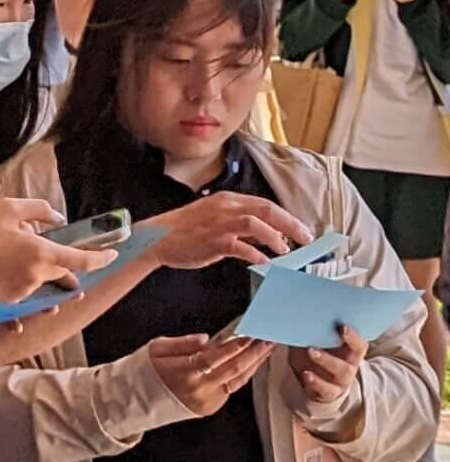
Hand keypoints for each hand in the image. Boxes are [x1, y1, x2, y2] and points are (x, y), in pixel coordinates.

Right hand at [0, 196, 115, 305]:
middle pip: (66, 275)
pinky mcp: (10, 300)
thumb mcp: (7, 209)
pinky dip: (26, 280)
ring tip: (23, 257)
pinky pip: (28, 291)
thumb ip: (38, 210)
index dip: (102, 258)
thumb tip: (56, 218)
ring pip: (46, 283)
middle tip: (57, 251)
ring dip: (44, 272)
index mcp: (42, 253)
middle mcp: (38, 277)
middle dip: (68, 266)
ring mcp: (25, 292)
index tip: (113, 254)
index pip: (83, 260)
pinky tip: (6, 267)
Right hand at [146, 191, 309, 270]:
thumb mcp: (215, 221)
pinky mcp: (212, 241)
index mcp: (227, 200)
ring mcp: (218, 224)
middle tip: (306, 238)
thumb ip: (242, 227)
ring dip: (275, 237)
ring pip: (256, 224)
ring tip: (284, 250)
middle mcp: (225, 208)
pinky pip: (240, 246)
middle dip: (291, 225)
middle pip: (266, 210)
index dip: (287, 217)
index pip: (265, 204)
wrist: (156, 238)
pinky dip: (255, 253)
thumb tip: (269, 236)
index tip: (301, 230)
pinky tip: (262, 261)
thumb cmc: (184, 230)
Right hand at [149, 332, 273, 416]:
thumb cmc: (144, 373)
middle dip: (253, 352)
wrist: (135, 401)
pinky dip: (243, 374)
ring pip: (237, 380)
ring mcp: (206, 401)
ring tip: (265, 349)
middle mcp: (198, 389)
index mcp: (183, 372)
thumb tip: (206, 339)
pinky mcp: (210, 407)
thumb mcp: (155, 349)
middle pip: (233, 368)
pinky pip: (231, 388)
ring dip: (254, 363)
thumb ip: (182, 342)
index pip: (216, 356)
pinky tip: (250, 363)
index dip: (235, 345)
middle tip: (267, 339)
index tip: (249, 334)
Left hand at [288, 324, 369, 410]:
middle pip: (355, 354)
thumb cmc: (315, 354)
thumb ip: (311, 330)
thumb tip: (295, 314)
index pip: (359, 343)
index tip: (343, 326)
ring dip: (327, 360)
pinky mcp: (329, 392)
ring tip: (311, 351)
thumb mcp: (313, 341)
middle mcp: (350, 364)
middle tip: (335, 331)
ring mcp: (341, 379)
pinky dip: (316, 381)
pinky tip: (306, 374)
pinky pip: (326, 388)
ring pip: (341, 370)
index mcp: (349, 350)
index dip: (354, 335)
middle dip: (347, 342)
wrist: (310, 380)